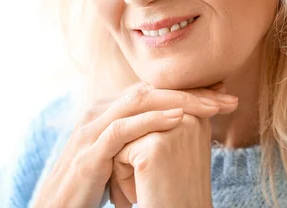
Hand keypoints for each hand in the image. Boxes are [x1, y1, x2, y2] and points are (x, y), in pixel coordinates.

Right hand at [31, 81, 236, 207]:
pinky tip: (178, 118)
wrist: (60, 207)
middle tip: (226, 96)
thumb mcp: (121, 154)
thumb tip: (176, 125)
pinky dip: (151, 121)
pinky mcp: (89, 150)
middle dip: (192, 92)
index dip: (190, 91)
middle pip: (151, 91)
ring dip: (180, 100)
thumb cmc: (93, 183)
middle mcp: (99, 111)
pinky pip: (122, 128)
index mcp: (109, 110)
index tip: (222, 94)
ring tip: (213, 104)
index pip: (155, 91)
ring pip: (139, 102)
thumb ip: (142, 135)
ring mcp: (92, 128)